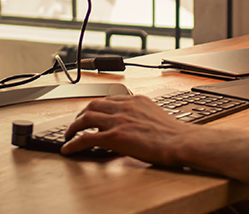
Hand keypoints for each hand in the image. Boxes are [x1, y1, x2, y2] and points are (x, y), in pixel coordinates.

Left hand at [61, 95, 195, 165]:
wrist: (181, 142)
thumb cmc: (174, 134)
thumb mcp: (156, 115)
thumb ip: (142, 114)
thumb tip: (135, 123)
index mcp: (135, 100)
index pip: (108, 99)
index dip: (95, 108)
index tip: (90, 114)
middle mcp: (125, 107)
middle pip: (93, 105)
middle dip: (80, 115)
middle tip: (75, 125)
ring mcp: (119, 121)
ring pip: (85, 118)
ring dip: (72, 128)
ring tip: (68, 136)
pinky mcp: (115, 137)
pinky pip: (86, 138)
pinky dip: (73, 144)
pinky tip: (68, 150)